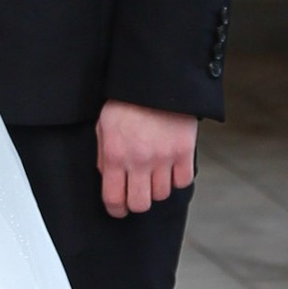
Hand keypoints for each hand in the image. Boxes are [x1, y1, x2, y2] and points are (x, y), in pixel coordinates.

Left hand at [97, 101, 198, 216]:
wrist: (157, 78)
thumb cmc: (129, 99)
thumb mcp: (104, 125)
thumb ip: (103, 155)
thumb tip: (107, 177)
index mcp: (116, 154)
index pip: (113, 199)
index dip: (115, 210)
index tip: (118, 209)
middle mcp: (139, 160)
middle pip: (140, 204)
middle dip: (136, 202)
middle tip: (137, 194)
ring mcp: (163, 158)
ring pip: (162, 195)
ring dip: (157, 188)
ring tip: (154, 173)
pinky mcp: (184, 152)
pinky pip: (183, 182)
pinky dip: (177, 179)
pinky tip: (171, 167)